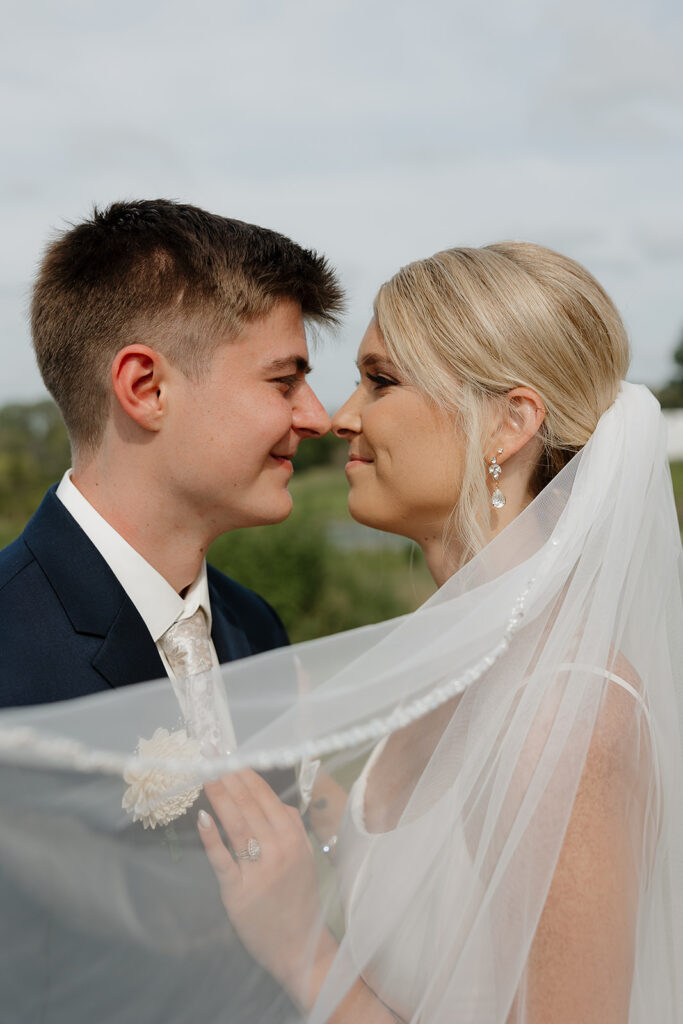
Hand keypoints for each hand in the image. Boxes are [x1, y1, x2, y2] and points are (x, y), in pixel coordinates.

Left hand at [198, 768, 336, 1003]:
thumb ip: (293, 828)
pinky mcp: (239, 892)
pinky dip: (212, 838)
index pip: (267, 797)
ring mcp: (259, 870)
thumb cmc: (299, 900)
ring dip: (220, 796)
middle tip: (211, 754)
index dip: (246, 774)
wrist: (301, 948)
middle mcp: (280, 849)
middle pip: (250, 806)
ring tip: (206, 774)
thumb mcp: (306, 858)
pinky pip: (223, 859)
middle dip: (229, 777)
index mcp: (295, 838)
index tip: (230, 754)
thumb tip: (278, 802)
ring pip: (237, 825)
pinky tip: (202, 818)